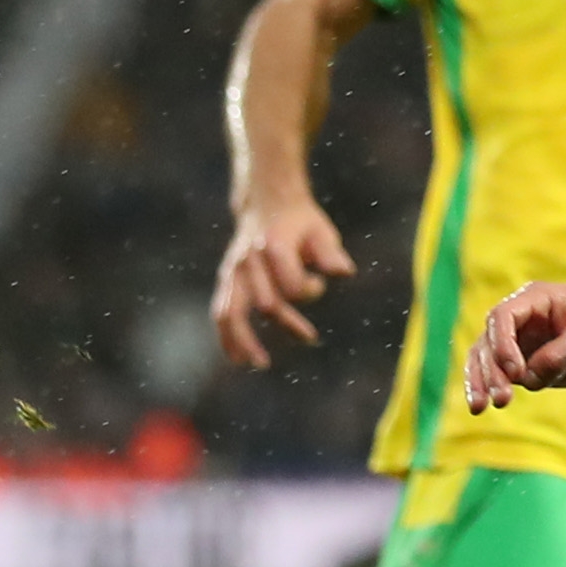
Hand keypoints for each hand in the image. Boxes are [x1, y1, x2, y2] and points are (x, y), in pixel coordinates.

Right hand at [213, 196, 355, 369]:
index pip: (292, 285)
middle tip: (310, 337)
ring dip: (244, 341)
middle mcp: (249, 261)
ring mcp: (234, 271)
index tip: (318, 282)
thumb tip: (343, 272)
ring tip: (258, 363)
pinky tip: (236, 358)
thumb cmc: (301, 222)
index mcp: (273, 247)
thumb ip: (330, 254)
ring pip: (231, 312)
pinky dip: (226, 335)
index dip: (310, 290)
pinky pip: (222, 311)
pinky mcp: (227, 279)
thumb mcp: (321, 231)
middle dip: (289, 321)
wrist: (267, 204)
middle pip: (265, 303)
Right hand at [465, 282, 565, 411]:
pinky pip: (495, 374)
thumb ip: (564, 352)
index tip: (515, 372)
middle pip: (488, 340)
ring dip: (481, 382)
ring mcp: (518, 341)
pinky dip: (485, 388)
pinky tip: (480, 407)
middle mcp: (520, 318)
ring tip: (480, 408)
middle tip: (502, 398)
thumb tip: (528, 378)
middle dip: (491, 370)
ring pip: (484, 358)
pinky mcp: (521, 363)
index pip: (504, 316)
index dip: (502, 343)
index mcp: (536, 299)